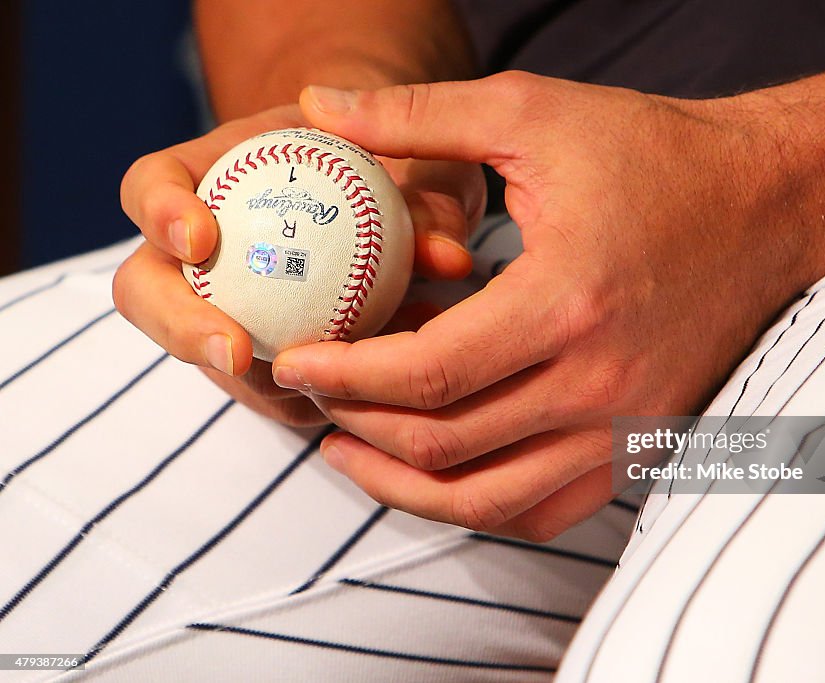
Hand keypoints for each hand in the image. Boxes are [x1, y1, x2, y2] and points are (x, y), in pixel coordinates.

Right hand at [115, 104, 485, 425]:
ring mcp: (231, 311)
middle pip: (148, 293)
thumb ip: (431, 201)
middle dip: (180, 328)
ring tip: (352, 378)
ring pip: (217, 362)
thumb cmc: (403, 163)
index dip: (159, 214)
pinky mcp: (270, 362)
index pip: (149, 187)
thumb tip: (447, 257)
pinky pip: (283, 393)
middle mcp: (207, 252)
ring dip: (270, 381)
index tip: (201, 238)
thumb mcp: (425, 163)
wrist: (404, 195)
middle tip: (235, 354)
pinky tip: (393, 384)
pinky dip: (328, 395)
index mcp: (216, 176)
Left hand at [272, 73, 824, 539]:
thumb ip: (420, 116)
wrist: (769, 204)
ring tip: (348, 452)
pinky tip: (439, 470)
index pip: (426, 375)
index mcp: (566, 302)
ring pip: (490, 501)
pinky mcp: (640, 441)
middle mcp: (600, 383)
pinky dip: (480, 504)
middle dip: (356, 427)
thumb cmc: (657, 155)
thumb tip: (320, 107)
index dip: (342, 378)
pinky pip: (547, 511)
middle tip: (311, 396)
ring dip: (404, 486)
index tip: (293, 362)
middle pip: (445, 446)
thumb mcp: (536, 114)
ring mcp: (625, 425)